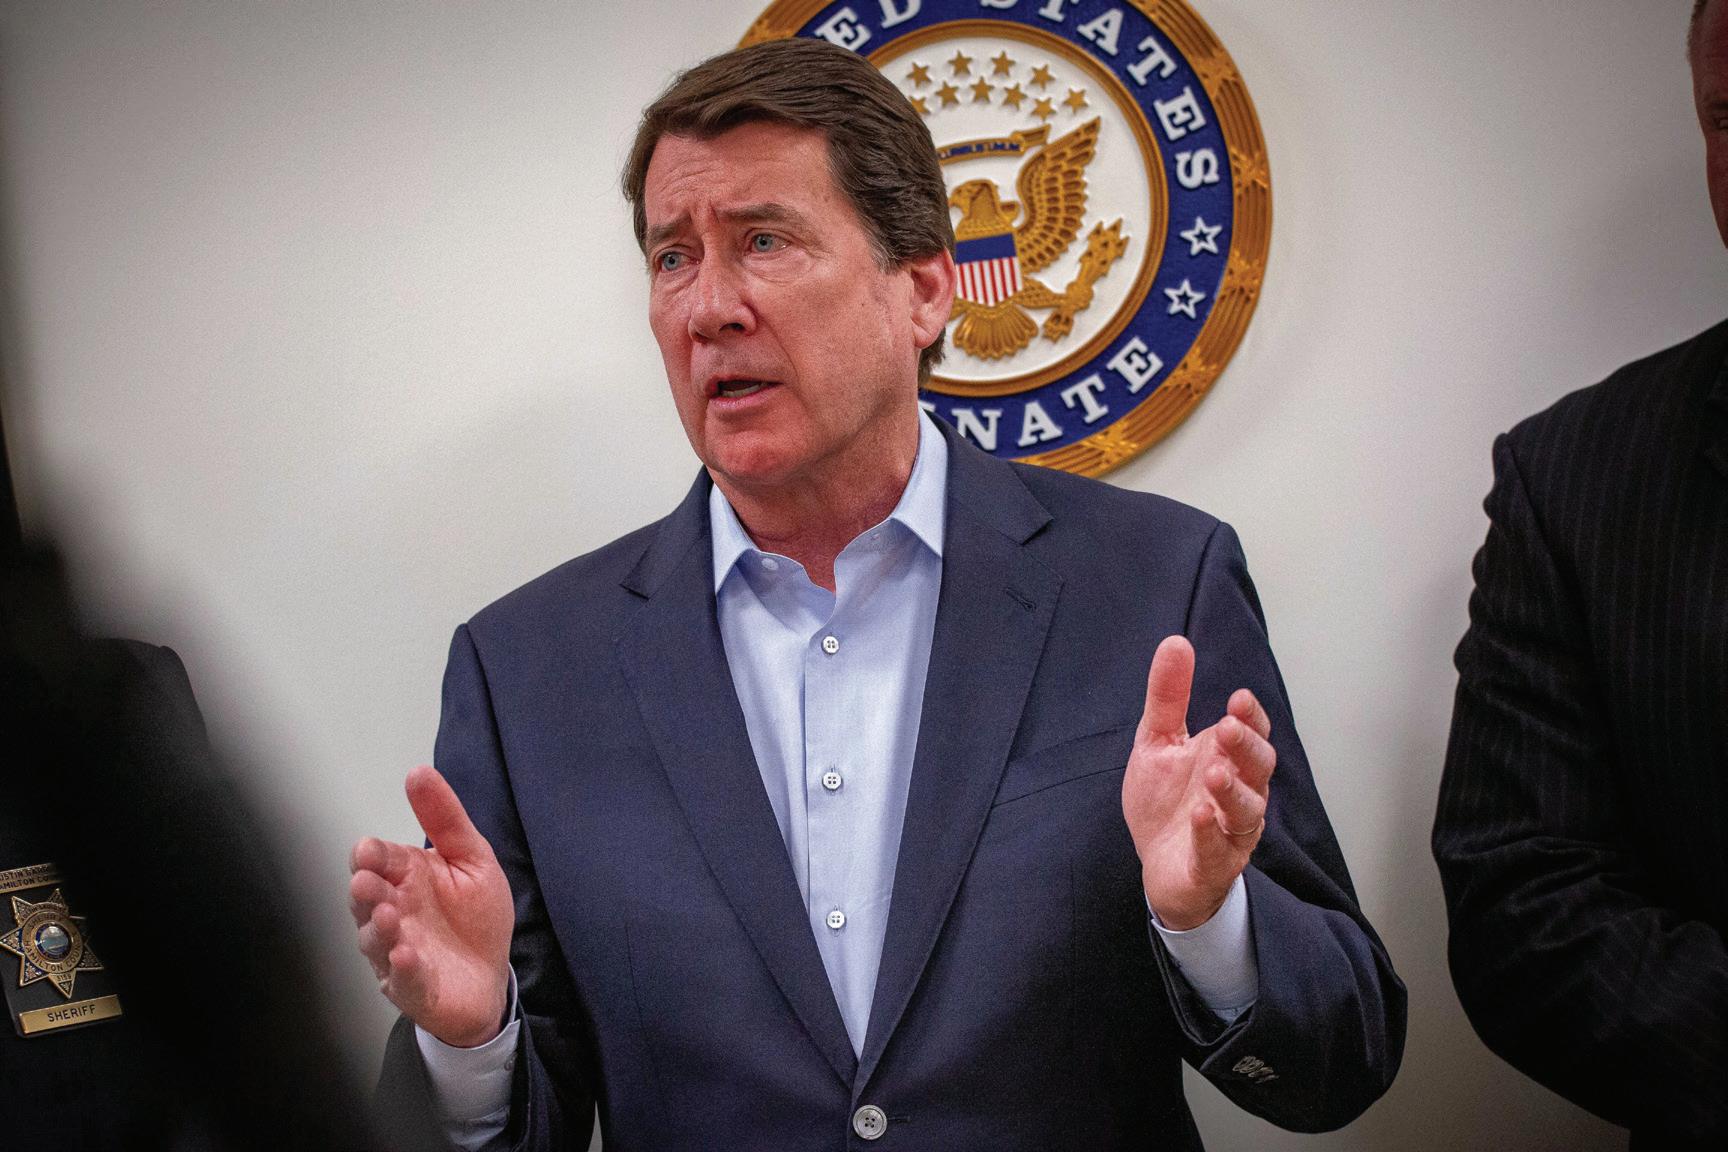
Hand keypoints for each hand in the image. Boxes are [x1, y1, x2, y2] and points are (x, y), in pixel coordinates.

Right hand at [350, 765, 513, 1046]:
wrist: (492, 974)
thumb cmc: (474, 916)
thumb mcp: (471, 858)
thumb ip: (445, 818)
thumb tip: (418, 772)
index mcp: (405, 879)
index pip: (378, 862)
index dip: (372, 857)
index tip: (369, 850)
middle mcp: (393, 914)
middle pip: (367, 901)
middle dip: (365, 890)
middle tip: (367, 881)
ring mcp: (397, 953)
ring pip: (376, 941)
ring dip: (380, 929)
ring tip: (389, 914)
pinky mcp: (413, 988)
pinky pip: (402, 980)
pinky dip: (402, 969)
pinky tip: (406, 955)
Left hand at [1122, 635, 1274, 930]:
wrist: (1158, 864)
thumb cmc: (1167, 801)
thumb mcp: (1158, 741)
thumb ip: (1168, 697)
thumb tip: (1176, 642)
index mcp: (1229, 760)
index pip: (1252, 734)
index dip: (1251, 719)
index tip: (1238, 699)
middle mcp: (1240, 794)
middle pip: (1259, 768)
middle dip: (1247, 747)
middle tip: (1228, 728)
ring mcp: (1230, 831)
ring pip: (1246, 811)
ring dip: (1233, 791)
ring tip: (1214, 774)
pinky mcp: (1212, 863)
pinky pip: (1217, 848)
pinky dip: (1210, 832)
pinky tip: (1199, 814)